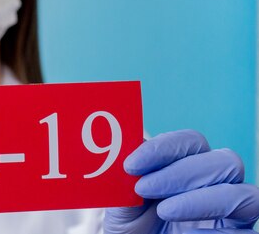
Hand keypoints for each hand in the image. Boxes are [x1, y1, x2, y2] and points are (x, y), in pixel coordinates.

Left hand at [104, 130, 258, 232]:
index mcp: (191, 165)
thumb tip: (121, 146)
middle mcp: (218, 184)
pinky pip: (245, 233)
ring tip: (163, 211)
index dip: (164, 147)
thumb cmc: (133, 226)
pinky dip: (215, 232)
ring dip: (200, 200)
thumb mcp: (122, 202)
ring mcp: (233, 214)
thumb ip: (126, 177)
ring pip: (243, 194)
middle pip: (225, 161)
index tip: (132, 164)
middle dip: (183, 171)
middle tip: (145, 187)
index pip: (192, 141)